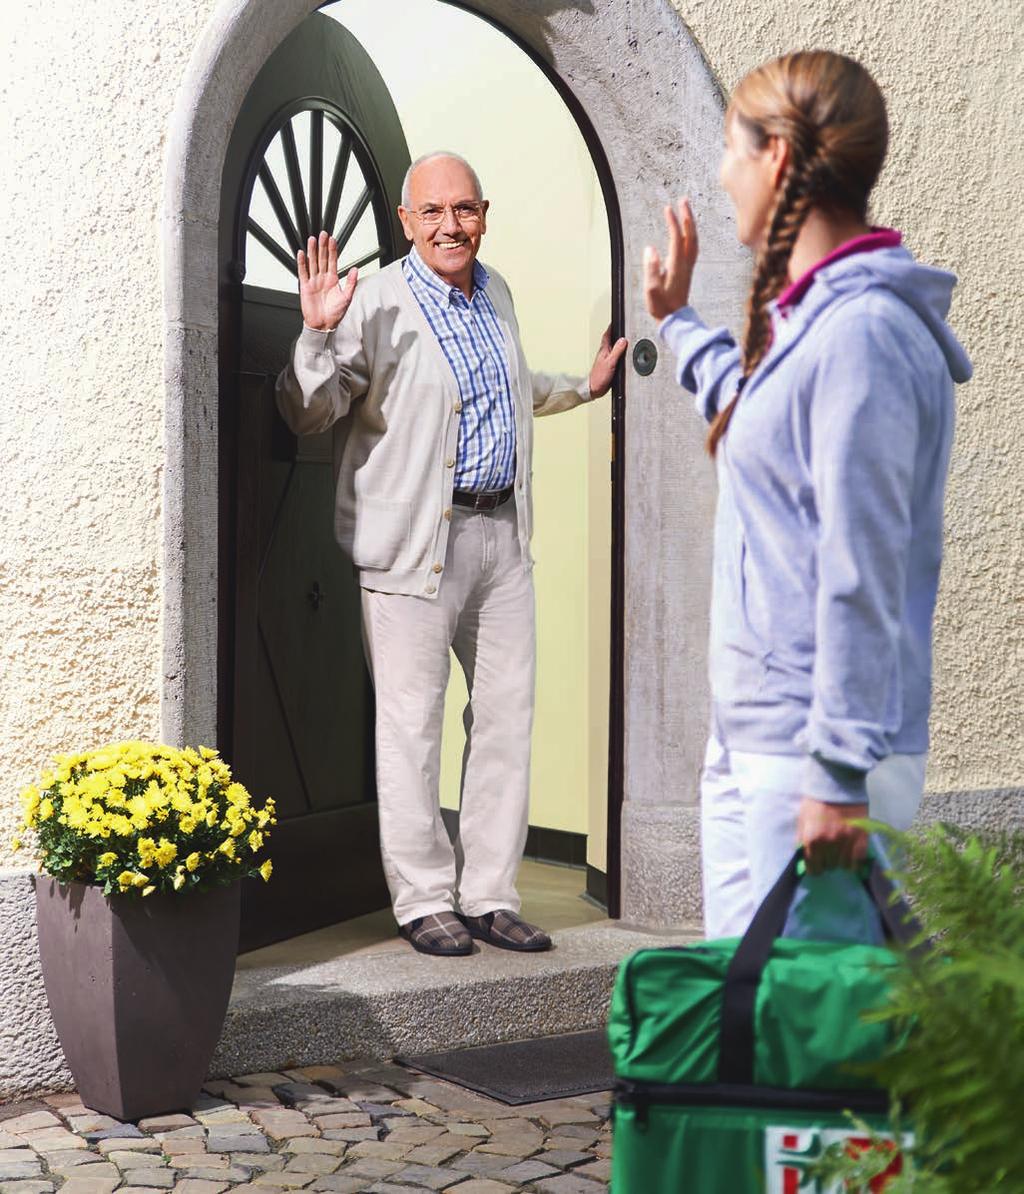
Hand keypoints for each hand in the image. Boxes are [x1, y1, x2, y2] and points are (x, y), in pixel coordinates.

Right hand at [297, 231, 357, 330]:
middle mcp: (323, 278)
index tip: (333, 239)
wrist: (324, 325)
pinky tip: (301, 254)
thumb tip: (355, 270)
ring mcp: (314, 281)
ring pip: (313, 263)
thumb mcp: (347, 298)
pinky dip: (302, 263)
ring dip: (312, 251)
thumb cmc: (335, 314)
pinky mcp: (305, 287)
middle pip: (322, 259)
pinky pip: (303, 272)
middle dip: (322, 246)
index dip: (333, 250)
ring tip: (312, 239)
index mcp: (333, 279)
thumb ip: (351, 283)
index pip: (333, 261)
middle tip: (322, 234)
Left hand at [589, 325, 627, 396]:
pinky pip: (613, 356)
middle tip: (618, 327)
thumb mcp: (610, 362)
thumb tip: (623, 340)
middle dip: (614, 333)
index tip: (615, 321)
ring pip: (611, 347)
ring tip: (621, 338)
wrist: (594, 389)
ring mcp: (605, 359)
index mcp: (604, 350)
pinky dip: (617, 353)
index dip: (611, 327)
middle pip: (609, 340)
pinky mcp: (607, 366)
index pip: (607, 335)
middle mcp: (604, 353)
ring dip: (616, 342)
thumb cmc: (599, 377)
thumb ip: (617, 350)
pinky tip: (620, 355)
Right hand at [643, 198, 698, 319]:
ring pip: (694, 240)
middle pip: (690, 235)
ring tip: (686, 210)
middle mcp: (686, 263)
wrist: (675, 319)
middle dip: (687, 217)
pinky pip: (693, 246)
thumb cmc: (662, 306)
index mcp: (677, 266)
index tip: (667, 208)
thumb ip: (651, 269)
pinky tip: (687, 230)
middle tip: (683, 200)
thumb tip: (650, 249)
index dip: (673, 223)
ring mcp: (689, 266)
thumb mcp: (652, 290)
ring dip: (691, 224)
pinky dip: (691, 234)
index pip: (677, 239)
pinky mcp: (688, 269)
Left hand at [797, 797, 869, 874]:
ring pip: (843, 865)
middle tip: (828, 856)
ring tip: (839, 853)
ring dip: (840, 861)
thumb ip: (801, 839)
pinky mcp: (861, 837)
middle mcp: (828, 842)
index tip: (817, 869)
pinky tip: (851, 855)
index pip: (813, 866)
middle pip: (828, 866)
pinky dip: (854, 861)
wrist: (836, 783)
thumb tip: (803, 857)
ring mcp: (846, 841)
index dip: (814, 869)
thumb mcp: (802, 819)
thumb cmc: (816, 800)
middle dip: (827, 863)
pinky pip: (858, 859)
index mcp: (811, 838)